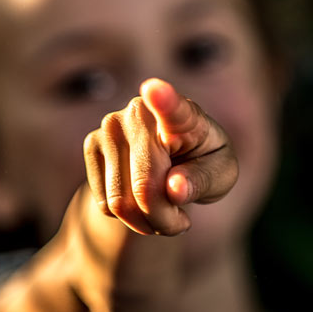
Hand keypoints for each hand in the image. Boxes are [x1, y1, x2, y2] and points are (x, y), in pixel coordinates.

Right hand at [66, 78, 237, 311]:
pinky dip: (125, 218)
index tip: (153, 89)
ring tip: (163, 213)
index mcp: (184, 115)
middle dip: (163, 218)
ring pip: (120, 201)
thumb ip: (202, 181)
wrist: (173, 162)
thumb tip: (174, 189)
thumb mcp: (220, 175)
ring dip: (144, 222)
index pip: (172, 107)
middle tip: (180, 222)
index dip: (163, 99)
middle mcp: (140, 112)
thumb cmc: (203, 164)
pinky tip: (140, 202)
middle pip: (144, 187)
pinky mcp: (92, 144)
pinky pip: (104, 203)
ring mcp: (110, 126)